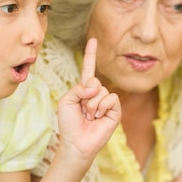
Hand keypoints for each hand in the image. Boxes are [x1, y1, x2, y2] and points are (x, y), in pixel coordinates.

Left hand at [56, 38, 120, 161]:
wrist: (76, 142)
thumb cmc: (69, 123)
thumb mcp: (66, 100)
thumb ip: (78, 88)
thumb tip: (95, 87)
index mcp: (84, 90)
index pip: (89, 69)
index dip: (90, 55)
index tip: (93, 40)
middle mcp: (97, 94)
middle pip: (94, 81)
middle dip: (85, 95)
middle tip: (83, 111)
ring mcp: (107, 102)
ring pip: (102, 91)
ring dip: (92, 104)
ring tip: (89, 117)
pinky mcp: (115, 111)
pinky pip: (111, 98)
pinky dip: (102, 107)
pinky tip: (98, 117)